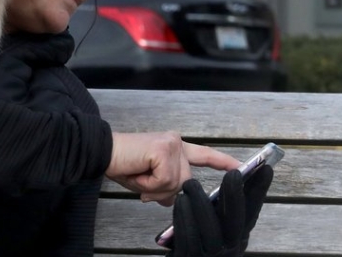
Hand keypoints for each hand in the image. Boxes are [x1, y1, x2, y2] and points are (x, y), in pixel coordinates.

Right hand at [105, 132, 239, 204]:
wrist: (100, 153)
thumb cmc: (120, 164)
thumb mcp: (148, 181)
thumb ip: (166, 187)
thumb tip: (173, 198)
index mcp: (173, 148)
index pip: (203, 155)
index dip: (223, 162)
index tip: (241, 167)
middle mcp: (176, 143)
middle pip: (187, 182)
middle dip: (164, 189)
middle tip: (141, 180)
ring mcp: (172, 145)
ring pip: (177, 184)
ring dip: (154, 187)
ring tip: (138, 173)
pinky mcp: (165, 150)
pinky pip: (165, 180)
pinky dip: (149, 183)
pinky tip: (138, 172)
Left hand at [168, 165, 273, 256]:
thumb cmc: (199, 244)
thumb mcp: (218, 229)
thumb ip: (222, 212)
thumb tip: (232, 180)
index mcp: (237, 236)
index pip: (252, 211)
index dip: (259, 191)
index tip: (265, 169)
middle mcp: (229, 246)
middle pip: (237, 219)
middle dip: (236, 195)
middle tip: (234, 173)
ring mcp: (211, 254)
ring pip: (211, 227)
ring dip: (202, 203)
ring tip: (191, 183)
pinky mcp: (190, 256)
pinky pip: (189, 235)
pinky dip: (184, 216)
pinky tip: (180, 200)